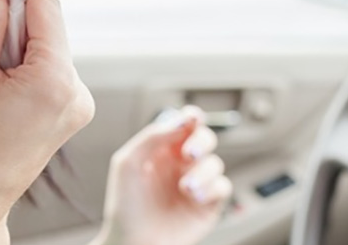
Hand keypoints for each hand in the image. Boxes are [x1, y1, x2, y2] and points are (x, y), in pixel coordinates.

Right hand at [0, 0, 94, 244]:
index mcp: (53, 82)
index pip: (46, 4)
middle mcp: (75, 91)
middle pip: (49, 21)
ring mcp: (75, 103)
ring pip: (48, 40)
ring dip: (22, 14)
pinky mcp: (66, 109)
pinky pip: (47, 61)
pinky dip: (26, 42)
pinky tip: (3, 26)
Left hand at [95, 106, 232, 244]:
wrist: (132, 243)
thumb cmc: (125, 205)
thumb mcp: (129, 163)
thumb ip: (152, 137)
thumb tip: (179, 120)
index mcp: (163, 149)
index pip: (183, 125)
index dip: (192, 117)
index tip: (193, 117)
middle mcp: (181, 164)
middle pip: (205, 139)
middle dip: (202, 141)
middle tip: (190, 154)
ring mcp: (196, 183)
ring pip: (215, 163)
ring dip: (202, 172)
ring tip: (185, 188)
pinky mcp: (208, 204)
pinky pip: (222, 186)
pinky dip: (211, 188)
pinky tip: (194, 197)